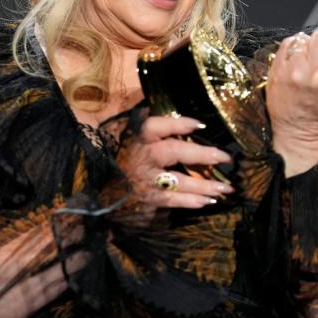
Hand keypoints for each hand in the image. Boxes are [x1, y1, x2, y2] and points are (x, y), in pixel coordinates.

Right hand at [117, 116, 234, 223]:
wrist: (91, 188)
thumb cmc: (112, 157)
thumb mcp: (121, 134)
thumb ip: (143, 123)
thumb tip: (169, 114)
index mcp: (135, 136)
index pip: (158, 125)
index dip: (180, 124)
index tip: (200, 125)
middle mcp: (141, 156)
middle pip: (176, 151)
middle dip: (203, 154)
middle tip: (226, 157)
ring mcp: (144, 179)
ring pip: (179, 180)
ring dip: (204, 185)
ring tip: (225, 187)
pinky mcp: (144, 199)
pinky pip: (171, 200)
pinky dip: (189, 201)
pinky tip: (206, 202)